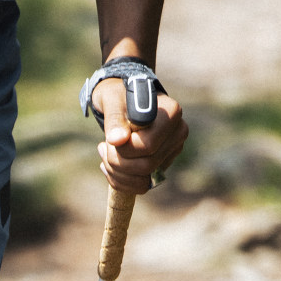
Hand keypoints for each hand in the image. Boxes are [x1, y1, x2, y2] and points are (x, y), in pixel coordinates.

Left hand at [93, 78, 187, 193]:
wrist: (123, 99)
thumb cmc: (117, 95)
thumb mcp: (111, 100)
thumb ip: (114, 119)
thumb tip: (117, 140)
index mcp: (171, 113)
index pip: (147, 146)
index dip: (122, 150)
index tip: (109, 139)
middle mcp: (178, 133)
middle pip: (146, 166)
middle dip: (116, 163)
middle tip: (103, 147)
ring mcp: (172, 151)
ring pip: (143, 180)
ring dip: (116, 173)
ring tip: (105, 154)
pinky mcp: (162, 165)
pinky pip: (141, 185)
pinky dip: (120, 181)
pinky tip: (110, 166)